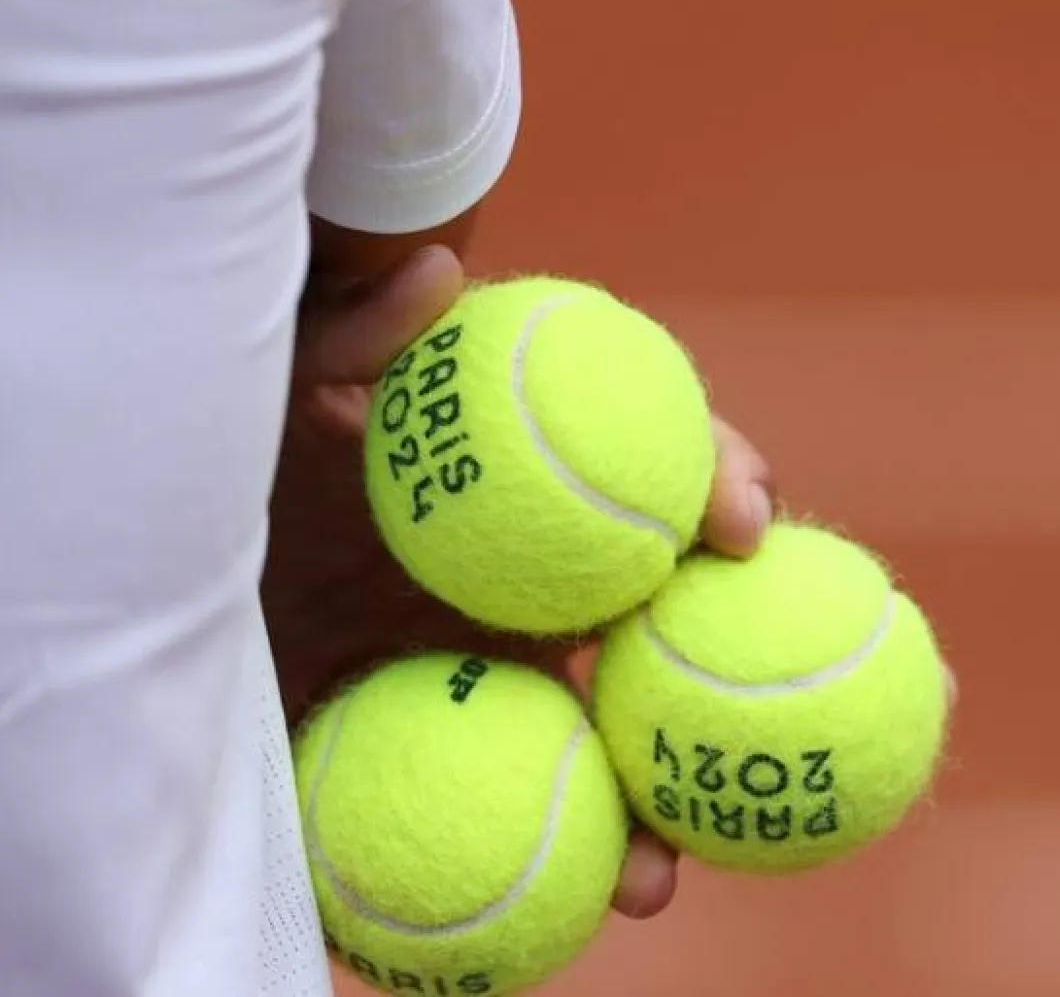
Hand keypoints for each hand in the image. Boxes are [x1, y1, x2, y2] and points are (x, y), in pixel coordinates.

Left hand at [263, 246, 776, 919]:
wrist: (160, 602)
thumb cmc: (229, 474)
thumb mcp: (275, 397)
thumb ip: (349, 338)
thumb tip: (437, 270)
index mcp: (523, 504)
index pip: (648, 486)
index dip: (716, 486)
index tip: (743, 523)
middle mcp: (532, 597)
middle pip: (669, 633)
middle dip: (748, 670)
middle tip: (785, 703)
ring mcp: (498, 688)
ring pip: (614, 749)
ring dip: (660, 813)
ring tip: (651, 880)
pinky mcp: (453, 764)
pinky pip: (529, 815)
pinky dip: (567, 869)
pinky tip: (592, 904)